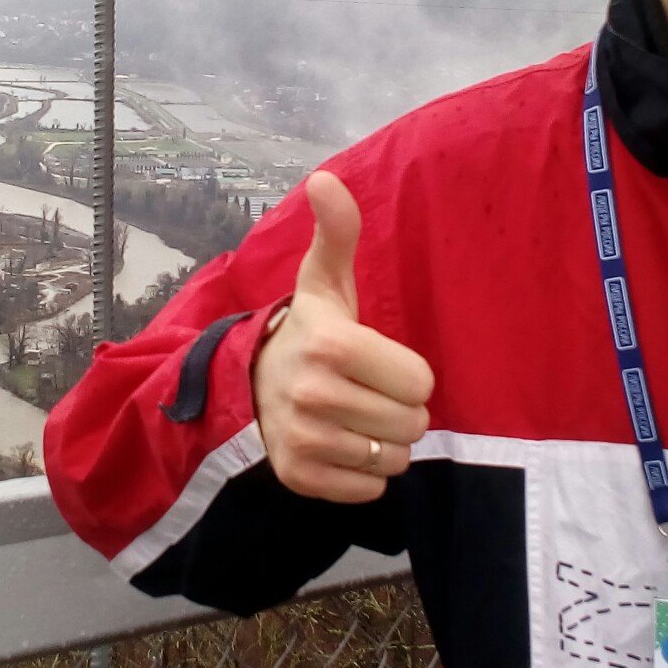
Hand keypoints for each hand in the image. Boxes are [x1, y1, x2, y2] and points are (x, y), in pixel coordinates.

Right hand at [251, 171, 433, 501]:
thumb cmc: (307, 332)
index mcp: (331, 344)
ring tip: (357, 418)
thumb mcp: (324, 281)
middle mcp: (314, 395)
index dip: (408, 374)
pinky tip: (344, 445)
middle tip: (370, 393)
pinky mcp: (300, 477)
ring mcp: (305, 440)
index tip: (379, 363)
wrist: (248, 386)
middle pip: (411, 423)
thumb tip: (325, 178)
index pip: (420, 382)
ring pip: (393, 458)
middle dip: (400, 410)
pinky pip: (370, 488)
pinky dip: (366, 474)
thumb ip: (338, 232)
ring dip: (385, 442)